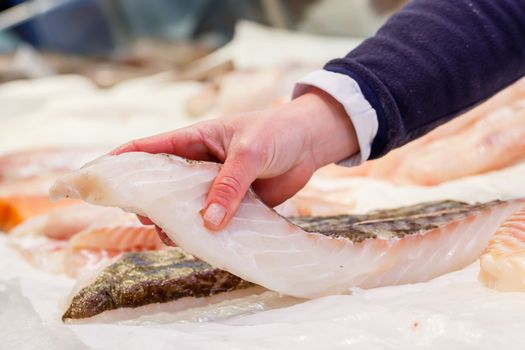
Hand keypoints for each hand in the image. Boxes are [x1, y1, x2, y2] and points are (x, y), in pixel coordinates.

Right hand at [112, 87, 358, 230]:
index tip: (96, 177)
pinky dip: (204, 234)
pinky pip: (211, 221)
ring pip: (184, 208)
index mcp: (194, 141)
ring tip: (174, 237)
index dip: (121, 162)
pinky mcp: (232, 204)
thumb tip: (208, 223)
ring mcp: (213, 186)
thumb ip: (228, 186)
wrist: (309, 143)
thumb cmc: (276, 133)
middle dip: (148, 202)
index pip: (148, 149)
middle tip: (146, 220)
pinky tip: (201, 245)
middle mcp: (198, 165)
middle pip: (161, 185)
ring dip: (176, 223)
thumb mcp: (249, 153)